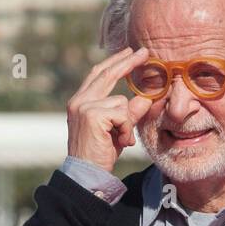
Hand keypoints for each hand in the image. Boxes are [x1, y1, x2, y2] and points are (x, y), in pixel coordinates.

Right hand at [66, 47, 154, 172]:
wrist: (87, 173)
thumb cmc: (101, 153)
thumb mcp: (119, 129)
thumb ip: (130, 113)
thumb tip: (145, 98)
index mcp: (81, 101)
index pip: (98, 74)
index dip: (115, 62)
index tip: (130, 52)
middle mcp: (79, 101)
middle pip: (106, 74)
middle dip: (127, 62)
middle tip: (144, 53)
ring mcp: (83, 107)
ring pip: (121, 102)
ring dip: (127, 122)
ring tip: (120, 139)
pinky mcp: (92, 115)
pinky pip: (122, 114)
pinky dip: (126, 129)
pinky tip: (119, 142)